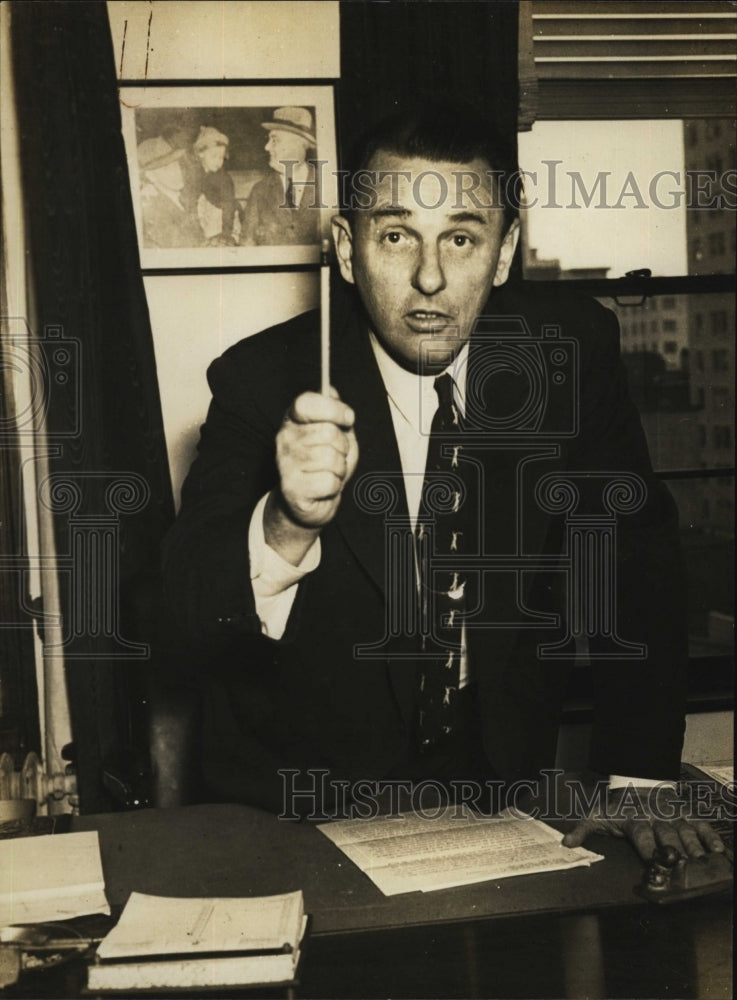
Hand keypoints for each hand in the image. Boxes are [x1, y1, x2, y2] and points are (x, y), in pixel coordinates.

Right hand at [274, 389, 358, 529]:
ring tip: (329, 472)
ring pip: (332, 458)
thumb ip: (334, 411)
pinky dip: (334, 486)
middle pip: (328, 433)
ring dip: (339, 468)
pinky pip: (330, 482)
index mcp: (293, 420)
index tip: (348, 418)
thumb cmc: (326, 464)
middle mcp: (285, 438)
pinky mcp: (291, 488)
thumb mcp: (336, 433)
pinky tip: (323, 487)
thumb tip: (330, 390)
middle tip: (335, 455)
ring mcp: (285, 463)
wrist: (312, 501)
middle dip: (342, 446)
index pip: (306, 402)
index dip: (333, 409)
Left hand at [562, 784, 725, 861]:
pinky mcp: (685, 814)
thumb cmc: (618, 806)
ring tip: (702, 862)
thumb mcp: (597, 815)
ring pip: (685, 832)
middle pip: (667, 837)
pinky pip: (699, 825)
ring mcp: (672, 816)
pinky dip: (709, 837)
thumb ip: (583, 830)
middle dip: (676, 852)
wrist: (637, 781)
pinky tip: (717, 850)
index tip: (654, 864)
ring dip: (695, 847)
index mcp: (635, 822)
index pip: (642, 838)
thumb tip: (566, 843)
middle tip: (684, 866)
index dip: (649, 851)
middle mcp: (656, 819)